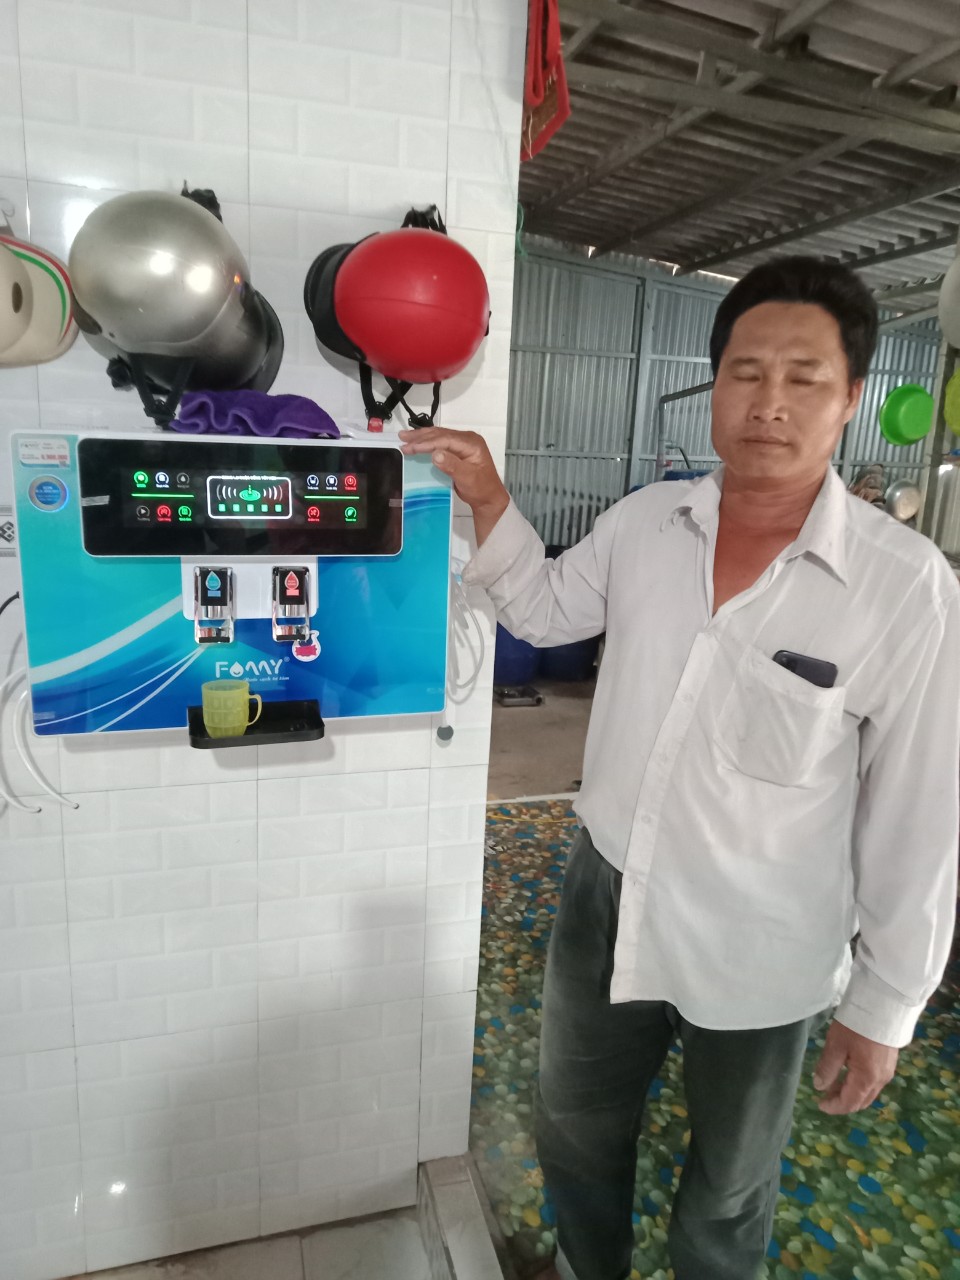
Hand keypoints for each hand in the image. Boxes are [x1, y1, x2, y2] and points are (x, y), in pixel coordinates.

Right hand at [398, 427, 509, 541]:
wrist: (488, 498)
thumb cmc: (480, 489)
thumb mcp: (467, 478)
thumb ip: (452, 465)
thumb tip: (435, 454)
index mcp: (471, 443)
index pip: (445, 439)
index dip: (426, 443)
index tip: (410, 447)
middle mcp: (467, 439)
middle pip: (440, 434)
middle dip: (420, 437)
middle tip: (402, 438)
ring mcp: (462, 444)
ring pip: (439, 436)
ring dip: (421, 437)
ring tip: (404, 437)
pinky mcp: (457, 450)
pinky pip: (440, 442)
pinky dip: (427, 442)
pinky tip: (417, 442)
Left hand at [812, 1020, 898, 1114]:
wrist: (883, 1006)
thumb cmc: (856, 1026)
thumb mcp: (836, 1045)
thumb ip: (827, 1068)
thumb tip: (820, 1086)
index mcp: (867, 1078)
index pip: (850, 1102)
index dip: (834, 1107)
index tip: (819, 1105)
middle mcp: (880, 1080)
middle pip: (861, 1101)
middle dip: (842, 1102)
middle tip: (824, 1096)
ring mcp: (887, 1071)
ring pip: (867, 1092)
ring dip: (850, 1092)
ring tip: (832, 1083)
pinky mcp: (889, 1062)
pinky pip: (873, 1081)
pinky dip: (858, 1083)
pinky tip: (847, 1072)